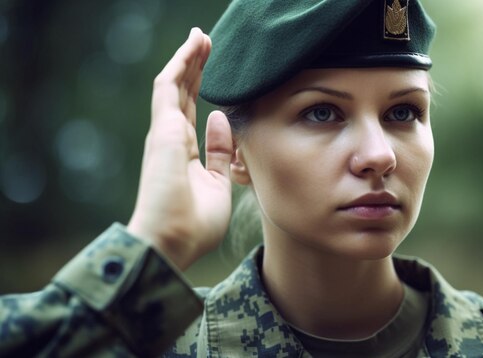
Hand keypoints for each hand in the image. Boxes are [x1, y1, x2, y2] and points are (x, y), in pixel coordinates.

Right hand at [128, 28, 232, 269]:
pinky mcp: (162, 128)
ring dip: (189, 58)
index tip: (216, 72)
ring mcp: (164, 132)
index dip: (201, 88)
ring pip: (175, 83)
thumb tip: (221, 118)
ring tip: (202, 36)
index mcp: (183, 152)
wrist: (172, 242)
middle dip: (196, 67)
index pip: (191, 111)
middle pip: (183, 93)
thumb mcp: (218, 184)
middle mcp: (171, 138)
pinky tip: (193, 46)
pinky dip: (181, 63)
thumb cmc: (194, 225)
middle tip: (208, 43)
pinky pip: (170, 86)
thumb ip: (219, 152)